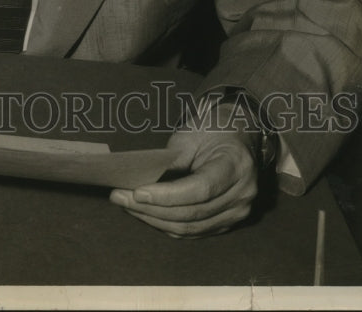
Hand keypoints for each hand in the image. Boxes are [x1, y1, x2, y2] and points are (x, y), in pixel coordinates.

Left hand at [110, 124, 258, 236]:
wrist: (237, 136)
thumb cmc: (211, 129)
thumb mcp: (190, 135)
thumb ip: (170, 160)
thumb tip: (140, 181)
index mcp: (236, 165)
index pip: (200, 189)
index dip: (167, 195)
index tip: (137, 192)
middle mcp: (242, 194)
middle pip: (193, 212)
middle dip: (152, 208)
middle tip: (120, 197)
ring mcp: (237, 212)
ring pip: (190, 227)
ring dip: (154, 219)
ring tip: (126, 205)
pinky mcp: (227, 223)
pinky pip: (193, 231)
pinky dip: (166, 224)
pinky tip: (145, 213)